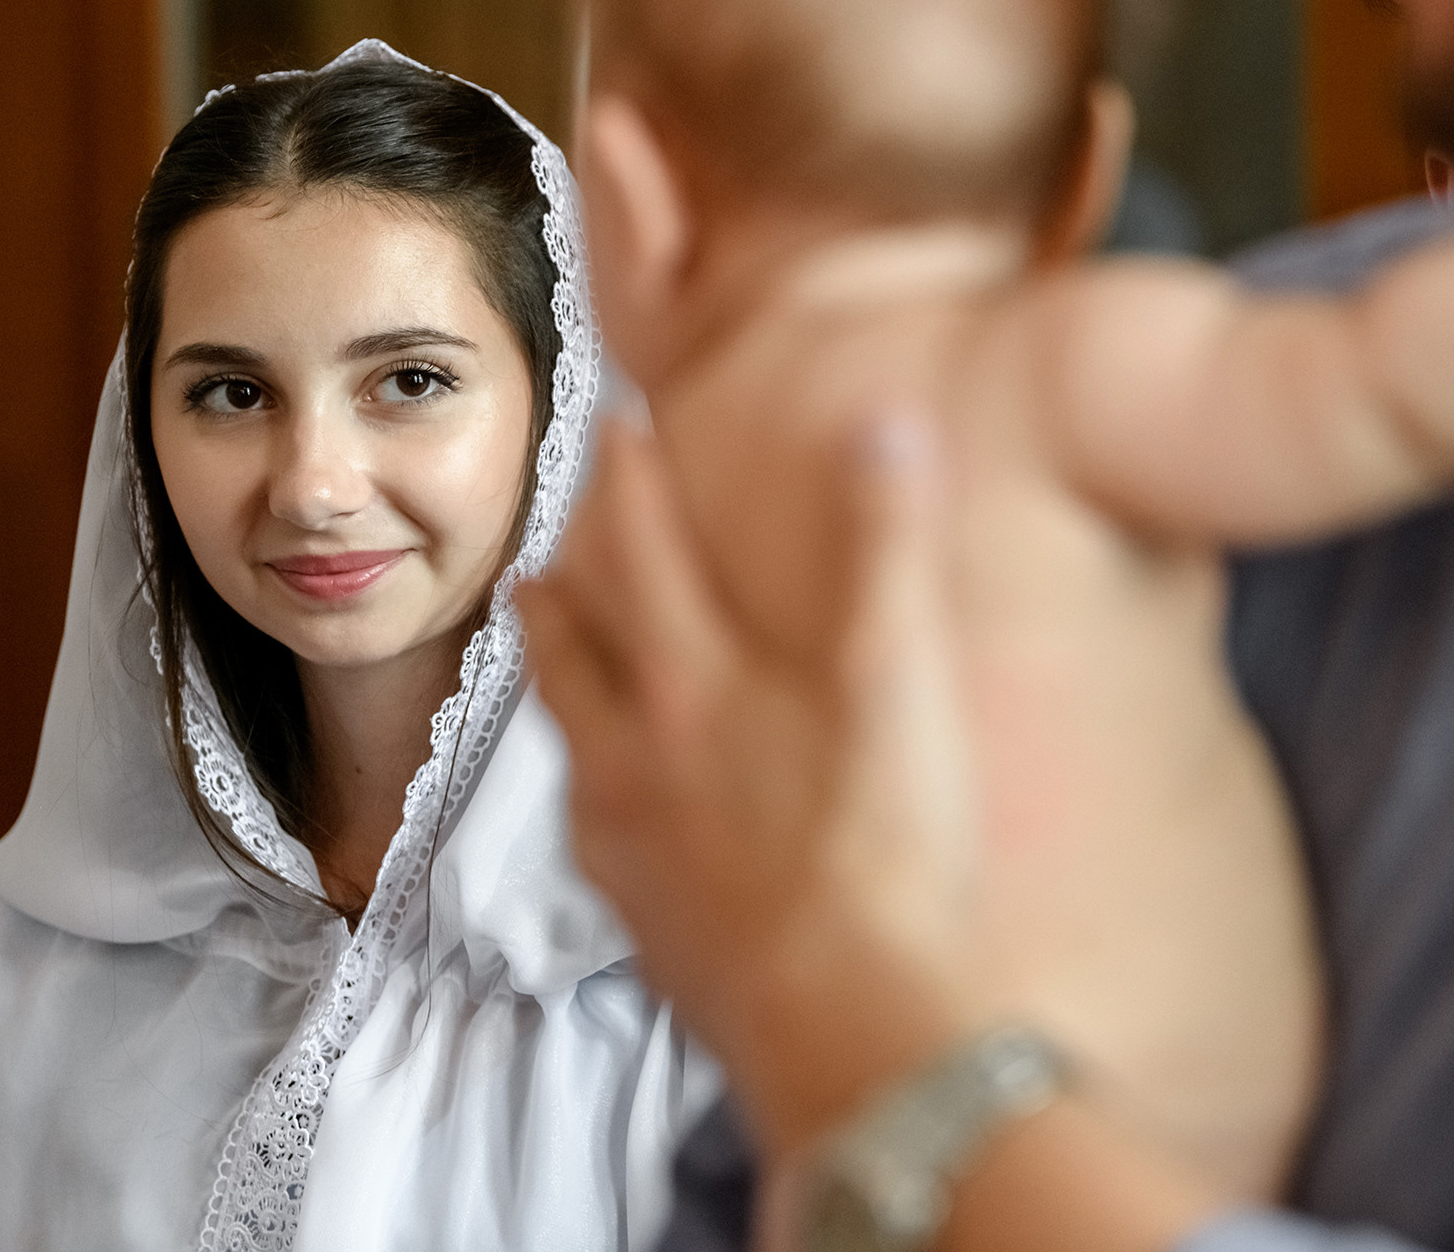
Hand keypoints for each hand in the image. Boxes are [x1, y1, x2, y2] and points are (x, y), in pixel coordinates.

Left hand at [519, 411, 987, 1156]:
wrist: (848, 1033)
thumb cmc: (882, 856)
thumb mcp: (900, 681)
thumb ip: (888, 548)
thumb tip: (883, 428)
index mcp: (696, 683)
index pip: (643, 546)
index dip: (629, 474)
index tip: (618, 420)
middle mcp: (638, 754)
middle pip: (572, 638)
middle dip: (564, 573)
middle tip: (553, 539)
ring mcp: (626, 841)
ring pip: (567, 729)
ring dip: (559, 671)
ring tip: (558, 644)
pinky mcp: (641, 916)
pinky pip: (589, 822)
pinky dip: (590, 776)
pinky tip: (612, 793)